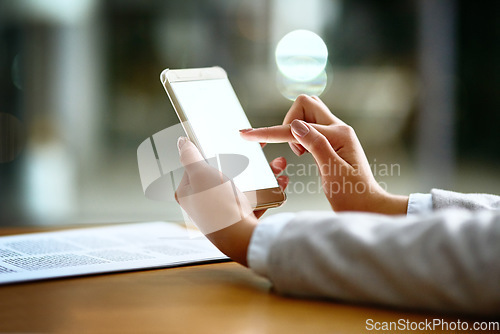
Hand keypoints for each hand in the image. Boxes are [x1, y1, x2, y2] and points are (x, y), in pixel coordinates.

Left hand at [175, 137, 288, 265]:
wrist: (241, 238)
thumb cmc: (217, 207)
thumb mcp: (200, 173)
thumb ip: (189, 155)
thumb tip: (181, 142)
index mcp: (188, 192)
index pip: (197, 164)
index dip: (214, 150)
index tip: (230, 141)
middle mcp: (203, 203)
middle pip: (225, 172)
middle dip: (247, 161)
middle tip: (260, 152)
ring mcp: (223, 212)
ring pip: (244, 185)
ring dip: (263, 174)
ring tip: (278, 166)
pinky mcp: (241, 219)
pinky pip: (256, 200)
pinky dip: (269, 191)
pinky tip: (279, 184)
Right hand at [240, 95, 407, 214]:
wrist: (368, 206)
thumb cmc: (353, 195)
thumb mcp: (333, 173)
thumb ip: (316, 145)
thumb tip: (296, 125)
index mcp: (339, 135)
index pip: (296, 128)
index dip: (270, 132)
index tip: (247, 134)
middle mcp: (338, 129)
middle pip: (305, 105)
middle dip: (288, 122)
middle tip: (295, 150)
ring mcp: (336, 134)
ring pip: (306, 114)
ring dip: (294, 130)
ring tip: (302, 155)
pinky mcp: (332, 142)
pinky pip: (309, 128)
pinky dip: (299, 137)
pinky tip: (304, 153)